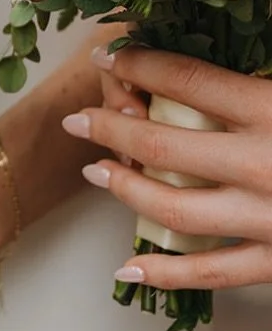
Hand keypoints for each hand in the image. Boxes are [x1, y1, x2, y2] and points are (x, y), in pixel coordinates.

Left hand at [67, 45, 271, 290]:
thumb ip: (258, 76)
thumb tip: (202, 66)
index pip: (188, 80)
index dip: (140, 64)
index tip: (109, 56)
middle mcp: (265, 163)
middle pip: (164, 144)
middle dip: (110, 129)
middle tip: (77, 120)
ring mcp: (270, 218)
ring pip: (175, 208)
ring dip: (126, 189)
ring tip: (95, 172)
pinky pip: (212, 272)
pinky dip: (166, 273)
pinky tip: (128, 268)